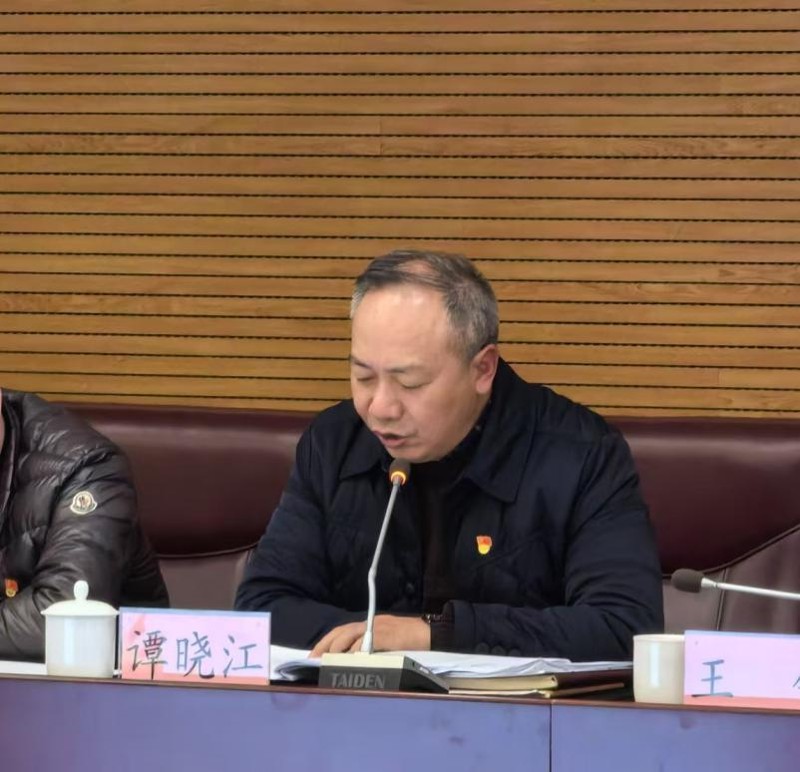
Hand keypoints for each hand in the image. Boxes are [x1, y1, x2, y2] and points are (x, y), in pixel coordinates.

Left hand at [310, 615, 430, 657]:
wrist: (435, 632)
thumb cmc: (413, 639)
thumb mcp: (389, 642)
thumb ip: (372, 648)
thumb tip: (352, 662)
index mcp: (370, 624)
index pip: (342, 631)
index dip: (326, 642)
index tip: (314, 656)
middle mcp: (371, 623)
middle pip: (341, 632)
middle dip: (325, 646)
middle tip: (314, 662)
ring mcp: (379, 628)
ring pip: (350, 636)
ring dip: (336, 650)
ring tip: (327, 664)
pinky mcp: (387, 635)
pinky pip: (366, 643)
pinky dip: (355, 653)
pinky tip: (348, 663)